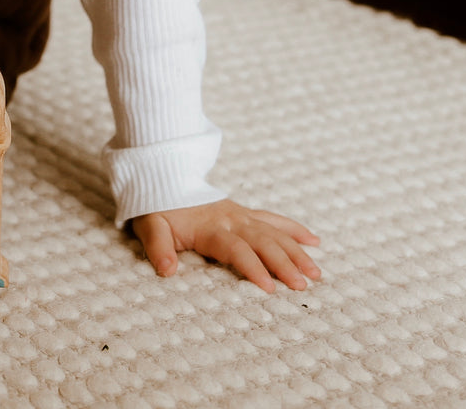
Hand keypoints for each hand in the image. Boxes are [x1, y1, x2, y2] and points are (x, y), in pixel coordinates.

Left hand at [130, 200, 320, 292]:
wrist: (161, 175)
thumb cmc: (155, 206)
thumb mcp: (149, 225)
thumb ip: (158, 247)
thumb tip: (166, 271)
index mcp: (209, 227)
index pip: (236, 249)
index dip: (253, 268)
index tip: (270, 288)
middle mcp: (230, 219)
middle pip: (263, 242)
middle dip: (285, 263)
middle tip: (303, 285)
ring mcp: (240, 214)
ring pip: (274, 232)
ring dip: (296, 251)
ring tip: (316, 273)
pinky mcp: (244, 212)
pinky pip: (273, 219)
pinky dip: (294, 229)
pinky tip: (314, 241)